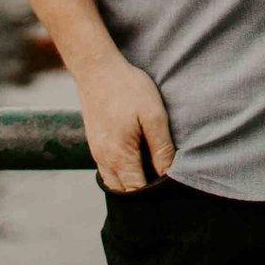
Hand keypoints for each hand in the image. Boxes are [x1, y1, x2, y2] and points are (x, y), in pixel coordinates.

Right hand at [70, 50, 174, 193]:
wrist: (96, 69)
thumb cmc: (128, 88)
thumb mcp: (153, 114)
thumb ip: (161, 147)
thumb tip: (168, 174)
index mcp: (120, 156)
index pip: (137, 191)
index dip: (153, 195)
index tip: (169, 187)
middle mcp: (104, 160)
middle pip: (124, 192)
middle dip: (142, 193)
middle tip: (163, 182)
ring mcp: (97, 153)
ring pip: (114, 183)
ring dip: (130, 184)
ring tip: (151, 172)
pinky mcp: (95, 144)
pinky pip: (107, 171)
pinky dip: (121, 173)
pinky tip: (136, 161)